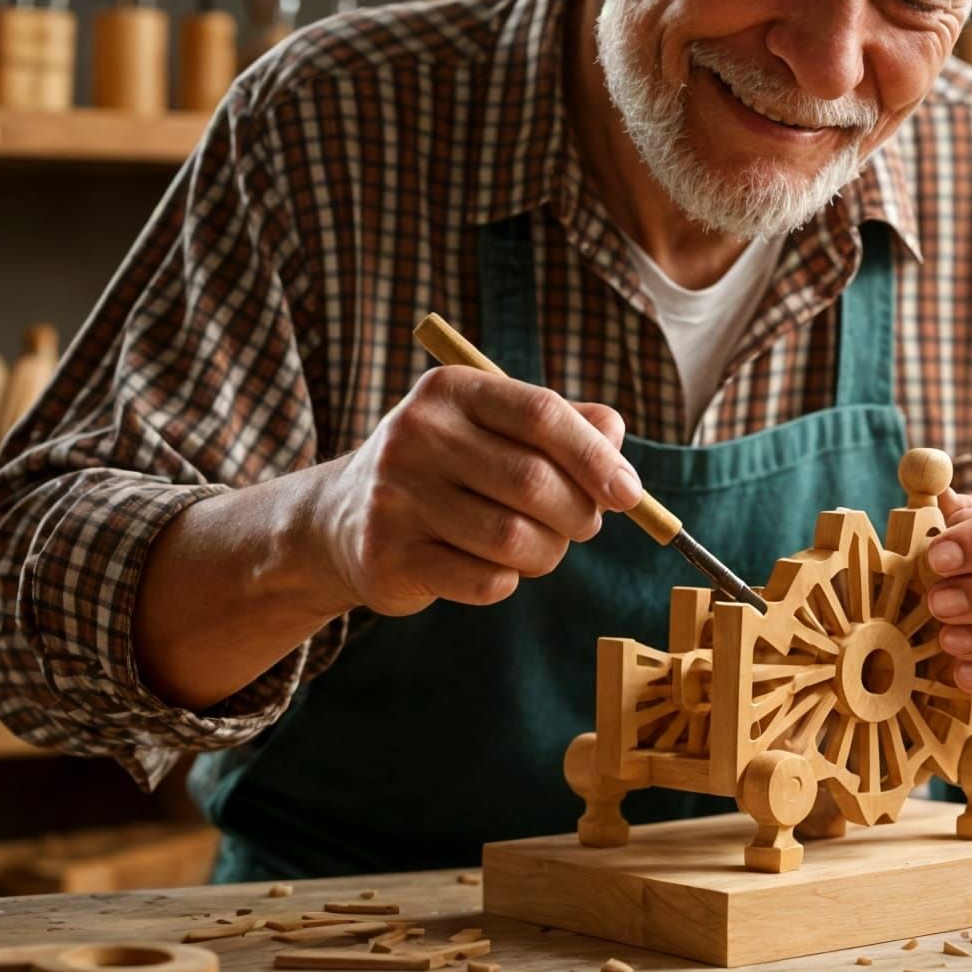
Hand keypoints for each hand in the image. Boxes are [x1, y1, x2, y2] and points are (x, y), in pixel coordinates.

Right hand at [314, 366, 641, 615]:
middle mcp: (416, 434)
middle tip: (583, 526)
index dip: (596, 456)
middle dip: (578, 514)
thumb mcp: (496, 428)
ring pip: (513, 538)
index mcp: (452, 390)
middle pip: (533, 481)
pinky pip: (485, 581)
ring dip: (547, 553)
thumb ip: (565, 425)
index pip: (541, 414)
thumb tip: (616, 439)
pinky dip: (509, 581)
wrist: (342, 520)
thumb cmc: (448, 469)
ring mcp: (395, 496)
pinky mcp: (387, 556)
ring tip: (541, 548)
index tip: (629, 493)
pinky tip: (495, 568)